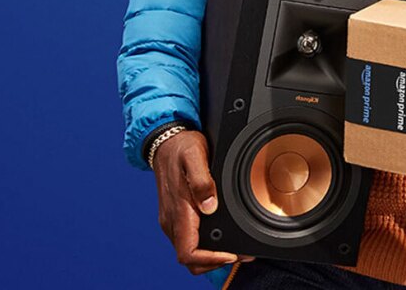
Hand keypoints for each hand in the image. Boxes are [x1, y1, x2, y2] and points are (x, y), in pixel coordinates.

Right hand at [152, 130, 251, 274]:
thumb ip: (202, 181)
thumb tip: (209, 206)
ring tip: (236, 248)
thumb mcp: (195, 156)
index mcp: (178, 210)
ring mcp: (172, 220)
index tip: (230, 254)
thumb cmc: (181, 147)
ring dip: (211, 257)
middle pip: (189, 259)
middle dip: (214, 262)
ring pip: (189, 251)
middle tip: (240, 254)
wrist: (165, 142)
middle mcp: (172, 220)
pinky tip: (221, 238)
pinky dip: (205, 247)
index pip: (188, 252)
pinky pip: (188, 240)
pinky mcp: (175, 216)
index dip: (210, 260)